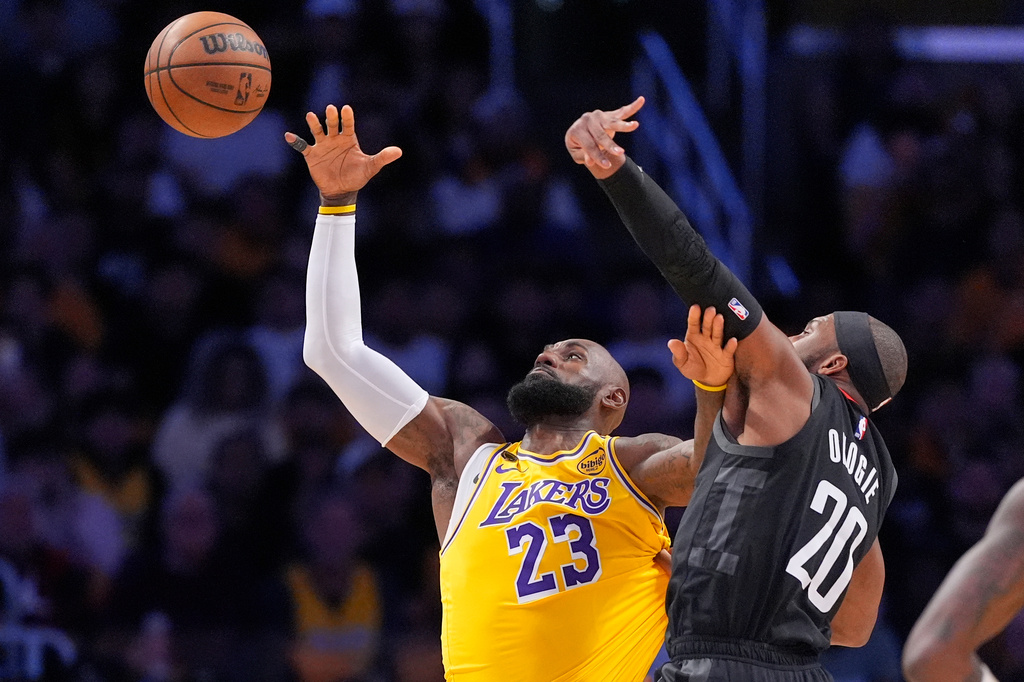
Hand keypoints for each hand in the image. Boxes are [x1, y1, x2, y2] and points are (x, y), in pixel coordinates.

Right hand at [284, 104, 401, 203]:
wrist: (342, 190)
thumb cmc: (357, 176)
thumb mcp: (371, 167)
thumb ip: (383, 158)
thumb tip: (399, 151)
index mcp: (349, 139)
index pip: (348, 125)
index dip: (347, 117)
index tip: (346, 109)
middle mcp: (335, 139)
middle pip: (332, 125)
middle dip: (331, 118)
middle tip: (331, 109)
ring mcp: (322, 145)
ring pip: (317, 131)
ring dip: (314, 124)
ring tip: (311, 116)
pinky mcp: (312, 155)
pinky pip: (302, 146)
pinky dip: (296, 141)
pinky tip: (289, 136)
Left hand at [564, 96, 643, 178]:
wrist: (580, 133)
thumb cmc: (579, 146)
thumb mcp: (577, 154)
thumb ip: (584, 156)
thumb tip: (590, 162)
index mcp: (576, 130)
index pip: (589, 145)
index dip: (597, 156)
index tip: (607, 166)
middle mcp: (587, 120)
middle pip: (600, 134)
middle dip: (610, 145)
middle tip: (620, 153)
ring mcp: (598, 115)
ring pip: (612, 122)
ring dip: (624, 125)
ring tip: (635, 125)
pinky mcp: (609, 115)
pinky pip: (622, 112)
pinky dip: (632, 107)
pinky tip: (641, 100)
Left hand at [668, 305, 737, 388]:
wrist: (708, 380)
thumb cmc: (693, 367)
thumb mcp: (682, 363)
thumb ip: (678, 353)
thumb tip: (671, 342)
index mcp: (694, 337)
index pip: (693, 324)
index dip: (694, 316)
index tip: (695, 307)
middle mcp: (706, 338)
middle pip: (707, 327)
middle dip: (708, 318)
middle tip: (710, 309)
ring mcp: (717, 346)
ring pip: (718, 335)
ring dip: (718, 327)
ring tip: (719, 318)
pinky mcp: (726, 356)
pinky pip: (728, 350)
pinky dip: (730, 346)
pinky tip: (732, 340)